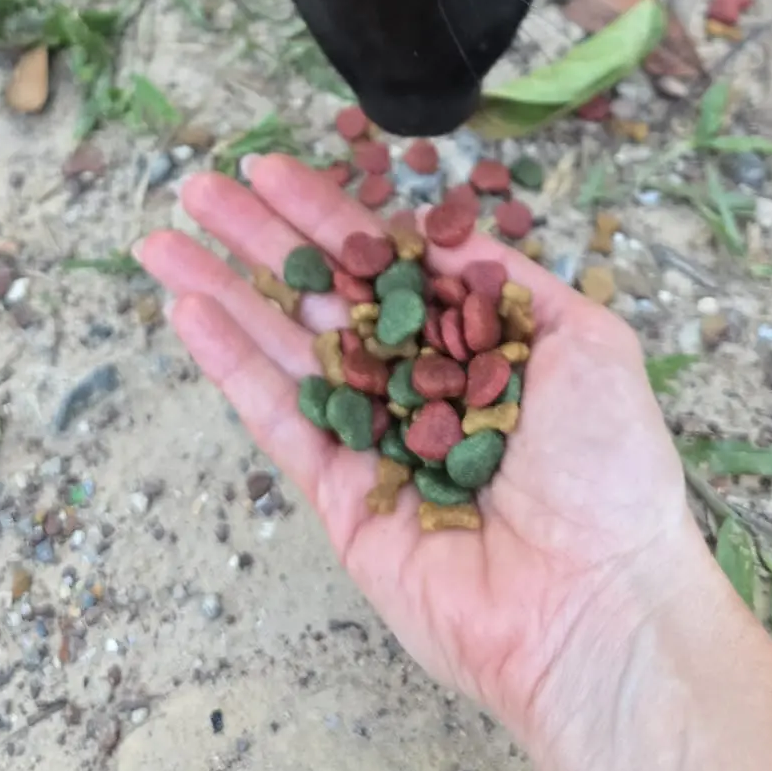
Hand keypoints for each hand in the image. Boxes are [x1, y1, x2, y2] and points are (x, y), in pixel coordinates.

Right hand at [137, 154, 699, 748]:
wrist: (597, 602)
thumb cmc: (610, 469)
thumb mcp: (585, 339)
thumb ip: (505, 278)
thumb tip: (444, 229)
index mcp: (472, 342)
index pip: (385, 261)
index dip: (326, 214)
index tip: (270, 169)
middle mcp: (414, 383)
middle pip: (321, 295)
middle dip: (258, 239)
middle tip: (198, 189)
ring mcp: (370, 438)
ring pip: (282, 347)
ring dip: (221, 290)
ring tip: (161, 240)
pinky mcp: (338, 496)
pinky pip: (276, 417)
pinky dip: (230, 363)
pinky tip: (188, 311)